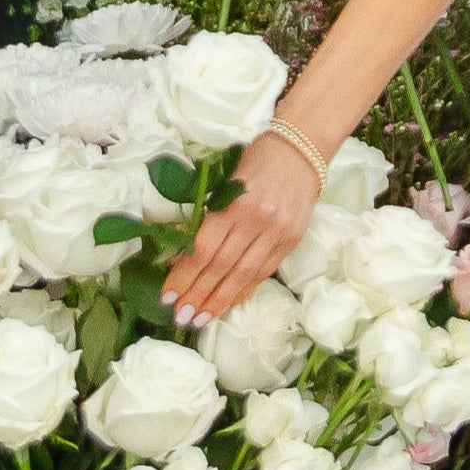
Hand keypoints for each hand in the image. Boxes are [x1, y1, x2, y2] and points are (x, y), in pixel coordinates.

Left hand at [171, 127, 322, 322]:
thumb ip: (211, 218)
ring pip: (244, 275)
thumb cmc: (256, 161)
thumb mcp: (227, 183)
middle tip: (180, 318)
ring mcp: (278, 232)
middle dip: (198, 295)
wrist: (302, 149)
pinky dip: (244, 290)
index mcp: (236, 203)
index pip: (205, 248)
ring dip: (220, 300)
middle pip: (223, 267)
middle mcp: (258, 221)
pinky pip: (264, 271)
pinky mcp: (292, 240)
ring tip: (200, 319)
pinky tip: (228, 303)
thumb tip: (184, 256)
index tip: (167, 297)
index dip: (184, 276)